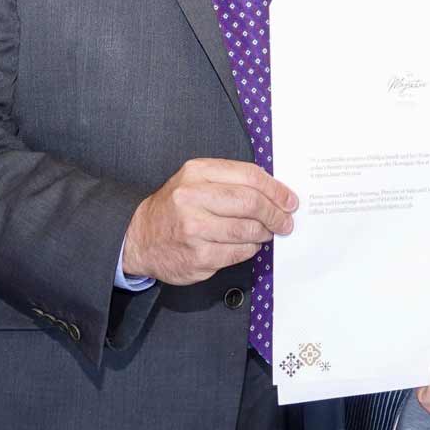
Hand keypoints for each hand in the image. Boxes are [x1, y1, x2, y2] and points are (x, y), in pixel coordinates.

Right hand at [121, 159, 295, 285]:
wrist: (140, 238)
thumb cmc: (174, 208)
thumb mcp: (195, 181)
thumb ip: (230, 181)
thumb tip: (275, 193)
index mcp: (196, 173)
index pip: (249, 176)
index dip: (276, 189)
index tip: (289, 200)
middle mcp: (192, 198)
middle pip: (251, 203)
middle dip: (275, 214)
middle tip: (285, 221)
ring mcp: (194, 229)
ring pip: (247, 230)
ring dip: (264, 233)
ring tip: (267, 233)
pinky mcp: (198, 257)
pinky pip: (238, 252)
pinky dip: (250, 249)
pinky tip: (248, 245)